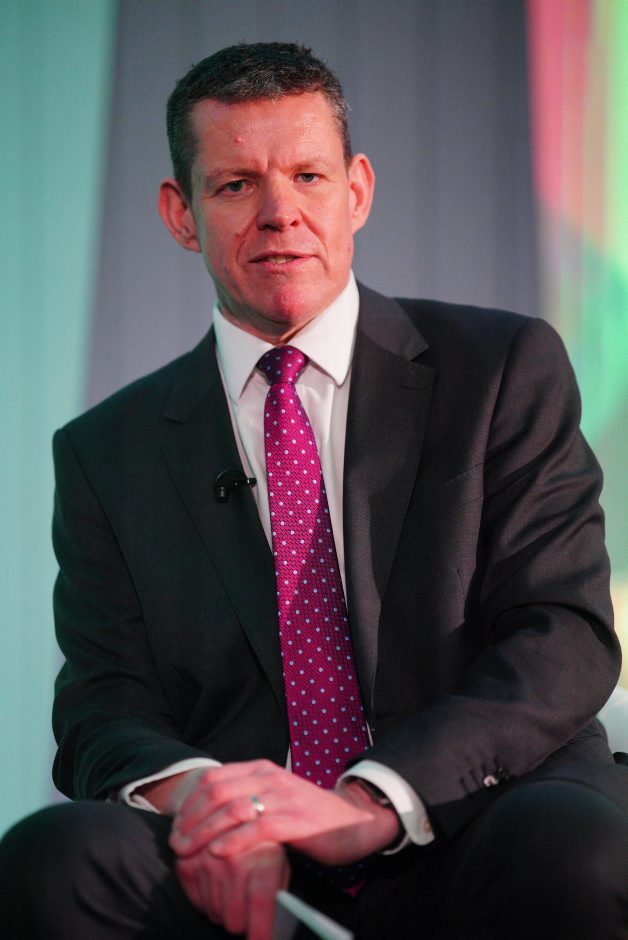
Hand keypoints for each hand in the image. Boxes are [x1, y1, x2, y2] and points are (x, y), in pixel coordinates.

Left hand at [170, 759, 400, 865]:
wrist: (352, 821)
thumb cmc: (307, 814)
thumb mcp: (272, 797)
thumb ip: (245, 796)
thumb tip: (205, 810)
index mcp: (261, 769)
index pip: (214, 779)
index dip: (189, 802)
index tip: (176, 826)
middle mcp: (270, 778)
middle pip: (217, 793)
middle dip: (191, 819)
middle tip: (176, 843)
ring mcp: (285, 798)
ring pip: (233, 809)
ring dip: (204, 832)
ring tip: (188, 851)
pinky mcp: (297, 821)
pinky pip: (258, 829)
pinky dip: (234, 840)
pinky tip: (217, 852)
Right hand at [175, 839, 289, 939]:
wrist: (232, 810)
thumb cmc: (263, 843)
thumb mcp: (281, 862)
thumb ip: (279, 894)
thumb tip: (277, 930)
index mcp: (262, 858)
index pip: (262, 906)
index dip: (262, 933)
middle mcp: (233, 861)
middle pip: (234, 921)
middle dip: (243, 923)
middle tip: (248, 910)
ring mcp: (207, 862)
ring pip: (215, 914)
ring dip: (224, 910)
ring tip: (233, 888)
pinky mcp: (187, 863)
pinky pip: (198, 903)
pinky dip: (208, 900)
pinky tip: (218, 883)